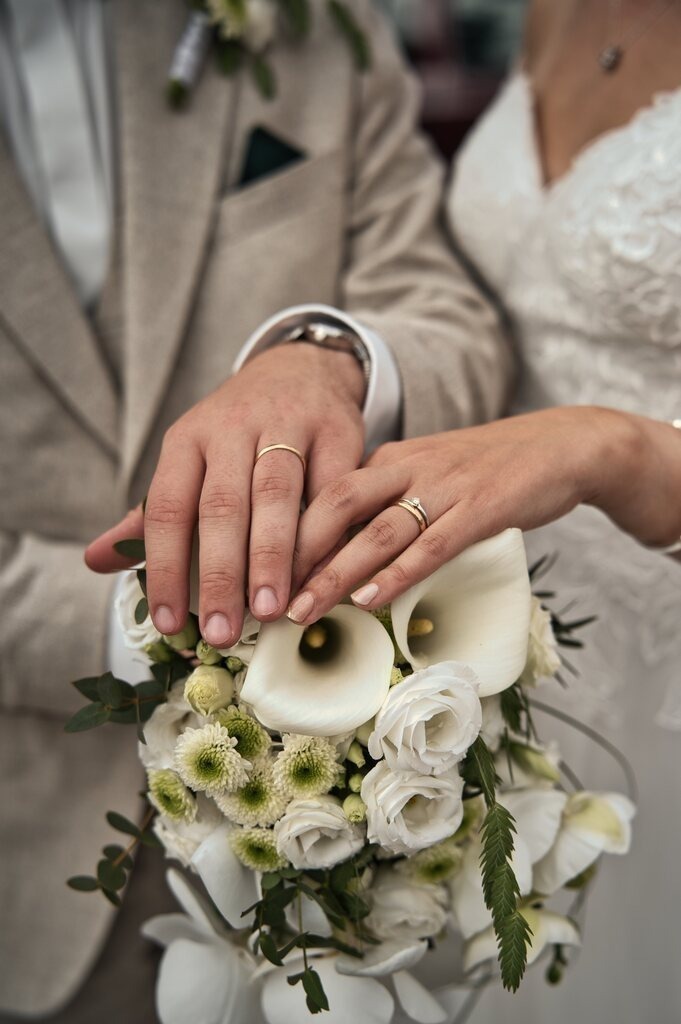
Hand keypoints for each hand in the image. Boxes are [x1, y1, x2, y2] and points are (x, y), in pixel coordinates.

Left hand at [85, 344, 365, 645]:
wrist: (301, 370)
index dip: (164, 567)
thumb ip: (149, 515)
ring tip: (271, 611)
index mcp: (187, 440)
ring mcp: (286, 425)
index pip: (167, 507)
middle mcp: (232, 427)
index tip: (168, 621)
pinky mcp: (335, 431)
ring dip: (272, 558)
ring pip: (275, 496)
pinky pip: (329, 490)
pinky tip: (318, 578)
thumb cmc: (236, 433)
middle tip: (222, 631)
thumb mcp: (189, 460)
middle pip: (221, 506)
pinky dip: (324, 536)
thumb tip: (95, 561)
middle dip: (220, 574)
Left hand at [287, 406, 680, 623]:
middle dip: (296, 555)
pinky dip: (398, 573)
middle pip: (336, 507)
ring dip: (336, 574)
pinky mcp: (481, 507)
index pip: (324, 494)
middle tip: (265, 598)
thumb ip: (389, 504)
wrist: (562, 446)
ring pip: (377, 530)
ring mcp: (444, 486)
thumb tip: (343, 550)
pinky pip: (431, 543)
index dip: (287, 534)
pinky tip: (370, 599)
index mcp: (390, 459)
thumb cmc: (490, 469)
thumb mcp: (429, 476)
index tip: (259, 575)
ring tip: (303, 611)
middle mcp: (408, 467)